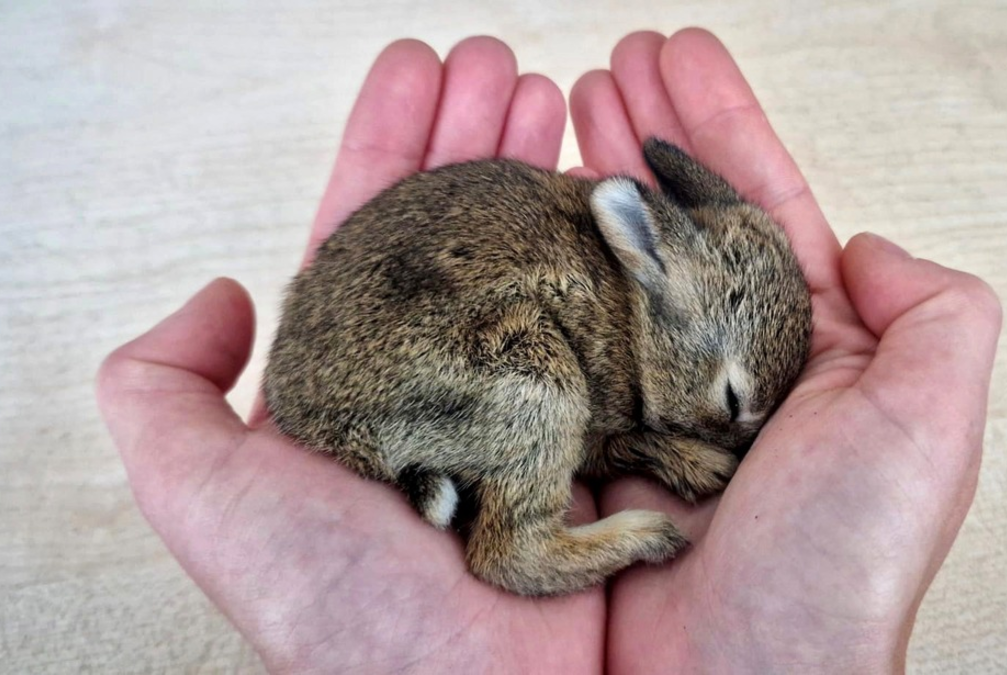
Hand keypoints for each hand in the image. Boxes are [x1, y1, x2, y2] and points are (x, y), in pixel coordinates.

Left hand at [97, 38, 605, 672]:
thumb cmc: (355, 623)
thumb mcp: (215, 501)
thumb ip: (161, 394)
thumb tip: (215, 295)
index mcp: (367, 386)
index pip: (373, 237)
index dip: (390, 148)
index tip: (417, 72)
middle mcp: (455, 389)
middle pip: (468, 235)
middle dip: (480, 140)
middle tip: (506, 68)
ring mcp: (540, 406)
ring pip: (544, 263)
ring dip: (550, 174)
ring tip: (566, 100)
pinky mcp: (614, 432)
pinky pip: (623, 322)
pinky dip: (626, 252)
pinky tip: (631, 196)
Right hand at [570, 29, 1001, 672]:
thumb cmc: (835, 567)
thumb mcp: (929, 424)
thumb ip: (934, 313)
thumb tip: (871, 247)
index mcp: (806, 354)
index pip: (760, 209)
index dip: (719, 128)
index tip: (678, 58)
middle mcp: (724, 372)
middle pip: (675, 225)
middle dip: (640, 138)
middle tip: (603, 69)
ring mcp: (647, 403)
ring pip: (609, 271)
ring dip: (582, 185)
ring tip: (552, 112)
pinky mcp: (582, 442)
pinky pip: (552, 339)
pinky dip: (533, 272)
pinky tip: (511, 218)